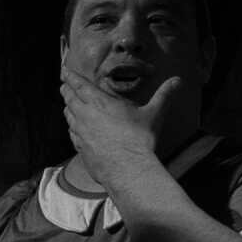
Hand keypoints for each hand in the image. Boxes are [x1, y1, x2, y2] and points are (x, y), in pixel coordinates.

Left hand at [60, 63, 180, 190]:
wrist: (128, 169)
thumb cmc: (140, 139)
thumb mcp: (153, 114)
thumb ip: (163, 95)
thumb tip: (178, 80)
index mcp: (99, 103)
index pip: (79, 85)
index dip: (70, 77)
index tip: (63, 71)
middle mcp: (85, 115)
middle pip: (70, 99)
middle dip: (67, 90)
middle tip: (64, 85)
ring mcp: (80, 133)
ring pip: (68, 116)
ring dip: (68, 108)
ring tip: (68, 104)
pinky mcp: (80, 148)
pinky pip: (72, 134)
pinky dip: (71, 127)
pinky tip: (74, 128)